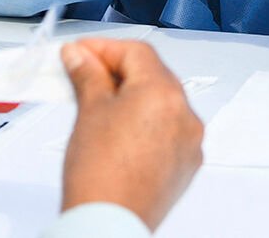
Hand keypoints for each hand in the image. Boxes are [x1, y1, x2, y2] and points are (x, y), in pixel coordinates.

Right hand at [60, 38, 202, 231]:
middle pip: (151, 74)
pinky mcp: (184, 164)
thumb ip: (87, 75)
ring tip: (97, 100)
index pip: (135, 51)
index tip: (79, 51)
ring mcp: (188, 142)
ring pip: (160, 102)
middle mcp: (185, 116)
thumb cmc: (101, 176)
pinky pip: (166, 129)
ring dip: (131, 95)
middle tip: (84, 70)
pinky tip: (117, 127)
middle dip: (117, 69)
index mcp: (164, 94)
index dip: (102, 48)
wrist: (108, 223)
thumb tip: (80, 57)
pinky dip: (144, 121)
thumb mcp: (88, 111)